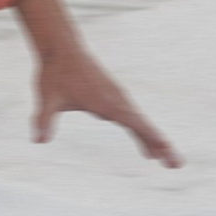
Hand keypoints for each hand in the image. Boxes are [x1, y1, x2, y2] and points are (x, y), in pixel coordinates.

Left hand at [13, 0, 179, 166]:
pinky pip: (133, 118)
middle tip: (177, 166)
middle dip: (161, 146)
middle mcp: (117, 100)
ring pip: (140, 123)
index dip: (151, 138)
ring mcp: (118, 98)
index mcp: (106, 102)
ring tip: (165, 161)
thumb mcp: (48, 98)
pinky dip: (143, 133)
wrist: (61, 49)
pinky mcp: (114, 97)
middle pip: (144, 127)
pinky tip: (147, 148)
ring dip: (154, 141)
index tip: (166, 151)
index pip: (135, 124)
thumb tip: (38, 140)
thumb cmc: (55, 73)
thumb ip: (44, 120)